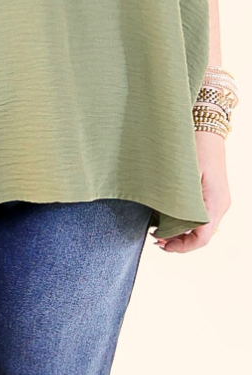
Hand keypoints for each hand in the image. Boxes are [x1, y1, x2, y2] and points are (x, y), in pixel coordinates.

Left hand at [152, 131, 229, 252]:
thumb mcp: (182, 173)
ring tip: (158, 231)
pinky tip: (167, 217)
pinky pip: (201, 215)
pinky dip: (185, 221)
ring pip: (201, 227)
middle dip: (178, 242)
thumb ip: (177, 197)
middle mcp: (220, 205)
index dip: (181, 246)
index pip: (202, 237)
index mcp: (214, 203)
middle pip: (202, 235)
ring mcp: (217, 200)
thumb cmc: (192, 147)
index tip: (161, 244)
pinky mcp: (212, 194)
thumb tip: (162, 219)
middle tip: (154, 239)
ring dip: (181, 232)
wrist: (206, 129)